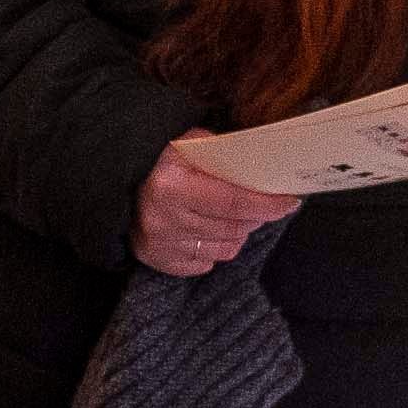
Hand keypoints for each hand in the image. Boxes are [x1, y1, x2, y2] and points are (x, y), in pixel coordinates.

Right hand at [132, 135, 298, 278]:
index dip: (266, 203)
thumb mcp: (185, 145)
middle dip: (257, 215)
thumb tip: (262, 167)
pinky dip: (217, 246)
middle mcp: (164, 220)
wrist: (116, 185)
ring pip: (226, 247)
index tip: (290, 201)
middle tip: (265, 204)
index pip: (232, 201)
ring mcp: (162, 246)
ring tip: (236, 215)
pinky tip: (209, 228)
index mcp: (170, 186)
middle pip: (234, 226)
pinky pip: (208, 262)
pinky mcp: (161, 262)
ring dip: (240, 232)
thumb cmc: (160, 162)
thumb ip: (221, 154)